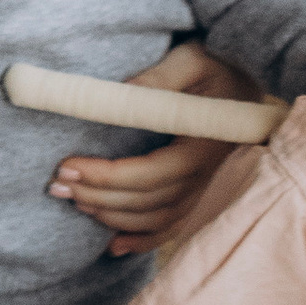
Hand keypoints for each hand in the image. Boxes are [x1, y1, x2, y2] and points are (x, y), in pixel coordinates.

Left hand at [51, 43, 250, 256]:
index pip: (148, 174)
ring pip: (154, 219)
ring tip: (74, 201)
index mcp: (201, 147)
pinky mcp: (197, 190)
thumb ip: (159, 78)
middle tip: (57, 185)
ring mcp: (202, 187)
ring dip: (112, 216)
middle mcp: (204, 175)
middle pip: (146, 202)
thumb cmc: (219, 62)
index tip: (66, 166)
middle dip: (97, 196)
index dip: (105, 177)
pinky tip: (114, 245)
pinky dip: (142, 239)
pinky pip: (171, 226)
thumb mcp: (192, 59)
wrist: (248, 74)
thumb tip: (119, 94)